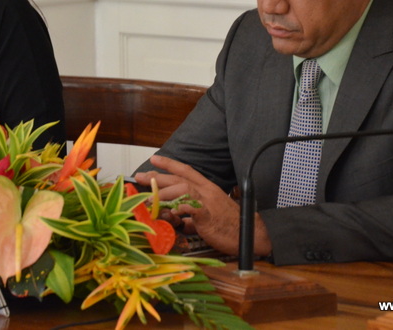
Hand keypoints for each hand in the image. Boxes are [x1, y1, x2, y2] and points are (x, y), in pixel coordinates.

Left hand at [135, 155, 271, 256]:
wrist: (251, 234)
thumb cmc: (230, 226)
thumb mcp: (208, 217)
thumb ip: (192, 216)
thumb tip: (180, 220)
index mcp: (207, 188)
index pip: (186, 170)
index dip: (169, 164)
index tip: (154, 159)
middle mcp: (206, 190)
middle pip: (178, 178)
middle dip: (157, 176)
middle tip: (140, 176)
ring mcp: (208, 201)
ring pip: (182, 188)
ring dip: (163, 193)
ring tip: (149, 200)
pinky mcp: (208, 214)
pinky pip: (189, 206)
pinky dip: (177, 208)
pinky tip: (168, 212)